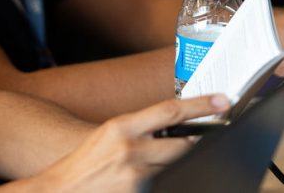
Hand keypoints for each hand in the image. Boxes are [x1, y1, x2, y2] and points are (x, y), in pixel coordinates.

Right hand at [32, 94, 229, 192]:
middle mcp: (132, 149)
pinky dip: (164, 182)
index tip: (221, 100)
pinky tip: (148, 180)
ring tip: (166, 163)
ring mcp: (137, 175)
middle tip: (213, 135)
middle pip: (183, 143)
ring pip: (176, 167)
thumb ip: (137, 131)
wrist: (62, 190)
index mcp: (121, 127)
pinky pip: (165, 184)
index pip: (170, 111)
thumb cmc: (85, 164)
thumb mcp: (107, 136)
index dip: (200, 105)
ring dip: (179, 165)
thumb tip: (170, 129)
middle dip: (199, 141)